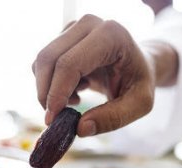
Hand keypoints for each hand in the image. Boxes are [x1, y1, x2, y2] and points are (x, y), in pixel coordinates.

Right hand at [32, 14, 155, 135]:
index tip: (53, 119)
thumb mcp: (140, 104)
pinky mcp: (63, 36)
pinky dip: (51, 84)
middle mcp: (89, 24)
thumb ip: (113, 118)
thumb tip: (80, 128)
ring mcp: (74, 27)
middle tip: (56, 117)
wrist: (138, 65)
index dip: (56, 93)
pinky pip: (43, 64)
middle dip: (46, 93)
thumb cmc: (139, 82)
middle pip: (48, 60)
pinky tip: (74, 90)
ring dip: (49, 89)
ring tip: (75, 100)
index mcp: (111, 35)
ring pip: (41, 62)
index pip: (69, 64)